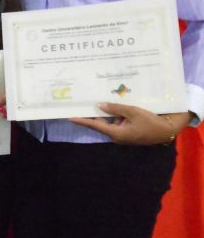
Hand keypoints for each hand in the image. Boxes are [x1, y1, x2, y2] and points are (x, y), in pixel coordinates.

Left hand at [69, 103, 191, 144]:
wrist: (167, 130)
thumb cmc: (150, 121)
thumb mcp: (132, 111)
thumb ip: (115, 108)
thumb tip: (99, 106)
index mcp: (116, 133)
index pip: (95, 125)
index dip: (82, 120)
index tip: (70, 117)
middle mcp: (117, 136)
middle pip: (101, 124)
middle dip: (94, 114)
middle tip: (83, 104)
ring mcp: (123, 135)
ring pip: (110, 122)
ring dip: (106, 113)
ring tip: (98, 100)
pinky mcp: (129, 132)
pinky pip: (118, 123)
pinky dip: (115, 115)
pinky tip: (114, 106)